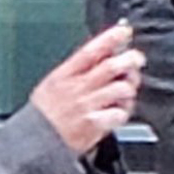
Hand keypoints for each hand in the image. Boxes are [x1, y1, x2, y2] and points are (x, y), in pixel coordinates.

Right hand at [29, 24, 144, 155]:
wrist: (35, 142)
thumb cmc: (46, 113)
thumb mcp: (54, 83)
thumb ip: (78, 70)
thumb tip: (104, 54)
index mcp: (65, 75)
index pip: (91, 51)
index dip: (110, 38)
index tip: (125, 31)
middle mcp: (77, 88)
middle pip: (111, 66)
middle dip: (130, 60)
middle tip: (137, 60)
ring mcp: (86, 106)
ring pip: (120, 89)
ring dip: (129, 89)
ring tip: (126, 93)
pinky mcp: (94, 124)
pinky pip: (119, 114)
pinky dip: (124, 112)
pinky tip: (118, 113)